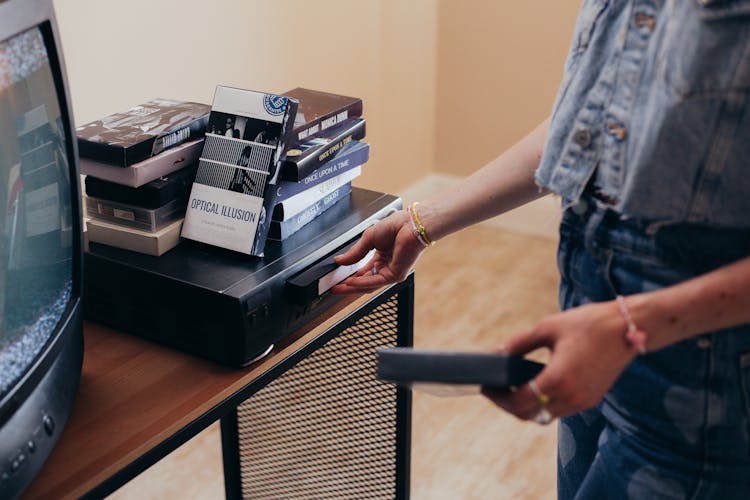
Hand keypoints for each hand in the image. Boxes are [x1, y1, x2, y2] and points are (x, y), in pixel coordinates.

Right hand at [331, 209, 425, 294]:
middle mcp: (387, 266)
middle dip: (348, 285)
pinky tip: (350, 282)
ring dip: (352, 287)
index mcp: (382, 256)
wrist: (409, 224)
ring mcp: (391, 272)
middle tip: (335, 287)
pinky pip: (374, 282)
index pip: (363, 272)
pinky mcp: (395, 275)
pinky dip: (361, 283)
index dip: (349, 276)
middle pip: (364, 281)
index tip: (337, 279)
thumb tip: (340, 260)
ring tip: (338, 288)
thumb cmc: (396, 226)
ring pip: (368, 285)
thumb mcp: (368, 239)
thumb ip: (354, 253)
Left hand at [482, 300, 636, 421]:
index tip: (486, 387)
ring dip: (527, 406)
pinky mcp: (591, 400)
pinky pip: (561, 410)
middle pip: (530, 415)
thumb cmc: (588, 323)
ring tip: (511, 388)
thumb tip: (496, 352)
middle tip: (495, 390)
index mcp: (558, 379)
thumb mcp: (547, 328)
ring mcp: (583, 401)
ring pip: (545, 416)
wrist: (629, 327)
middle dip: (508, 405)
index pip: (519, 402)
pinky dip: (544, 403)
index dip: (498, 397)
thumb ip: (519, 343)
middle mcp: (572, 396)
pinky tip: (535, 387)